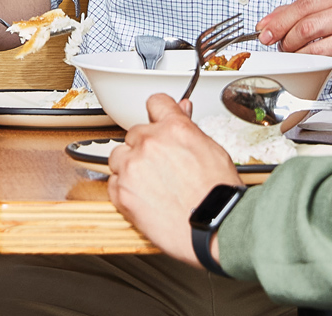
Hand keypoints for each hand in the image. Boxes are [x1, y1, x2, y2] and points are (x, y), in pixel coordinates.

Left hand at [106, 94, 241, 267]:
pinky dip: (124, 188)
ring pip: (119, 156)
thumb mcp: (212, 150)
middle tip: (162, 167)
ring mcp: (132, 167)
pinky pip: (113, 181)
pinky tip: (145, 197)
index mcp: (174, 129)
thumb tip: (181, 109)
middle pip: (135, 133)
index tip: (157, 123)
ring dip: (131, 166)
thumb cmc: (218, 195)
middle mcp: (150, 143)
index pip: (155, 103)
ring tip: (153, 184)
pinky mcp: (121, 192)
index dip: (158, 114)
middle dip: (146, 147)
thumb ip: (189, 128)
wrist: (217, 227)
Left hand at [256, 0, 331, 76]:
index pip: (304, 6)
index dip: (279, 22)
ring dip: (298, 56)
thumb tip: (266, 25)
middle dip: (287, 41)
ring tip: (296, 54)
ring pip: (316, 50)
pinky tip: (314, 62)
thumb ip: (297, 9)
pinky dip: (317, 67)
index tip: (265, 32)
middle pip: (307, 29)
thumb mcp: (331, 1)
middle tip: (282, 45)